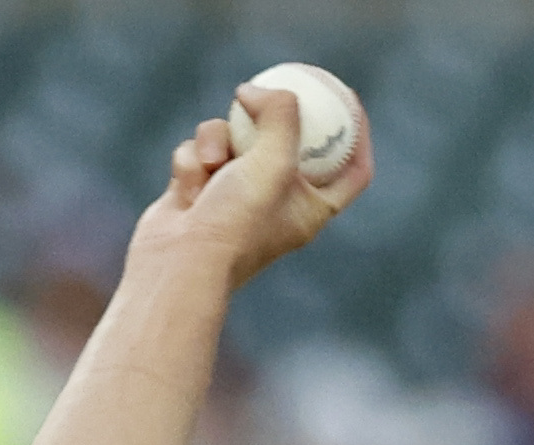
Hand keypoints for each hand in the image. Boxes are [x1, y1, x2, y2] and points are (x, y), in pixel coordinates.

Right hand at [132, 81, 373, 287]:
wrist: (177, 266)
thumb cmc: (234, 223)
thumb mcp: (273, 160)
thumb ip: (279, 113)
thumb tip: (253, 91)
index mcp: (312, 208)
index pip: (352, 170)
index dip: (356, 134)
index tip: (348, 99)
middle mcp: (278, 203)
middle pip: (287, 142)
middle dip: (272, 118)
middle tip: (267, 90)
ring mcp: (237, 196)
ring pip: (233, 137)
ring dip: (217, 139)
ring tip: (212, 163)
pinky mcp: (200, 190)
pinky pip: (201, 152)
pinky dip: (193, 161)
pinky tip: (187, 188)